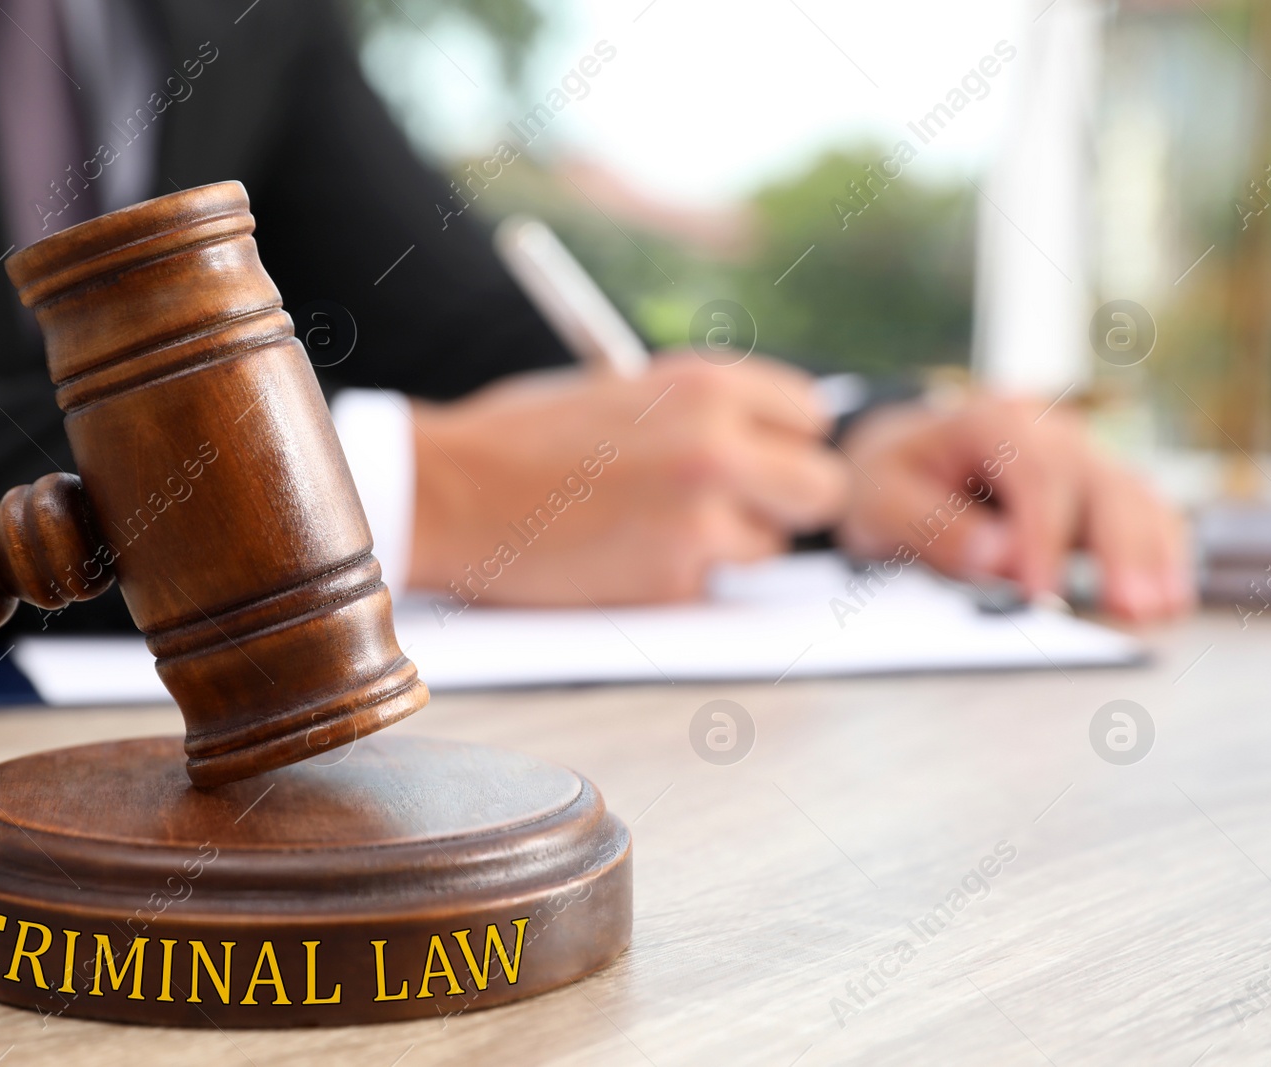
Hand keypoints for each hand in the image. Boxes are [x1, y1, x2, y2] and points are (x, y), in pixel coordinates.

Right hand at [406, 354, 848, 604]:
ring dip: (725, 548)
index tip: (756, 455)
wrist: (450, 490)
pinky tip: (616, 556)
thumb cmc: (523, 436)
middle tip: (740, 508)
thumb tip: (767, 442)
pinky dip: (672, 582)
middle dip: (785, 502)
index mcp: (707, 383)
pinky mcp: (671, 579)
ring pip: (767, 549)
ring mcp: (699, 518)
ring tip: (650, 528)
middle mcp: (718, 446)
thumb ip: (702, 410)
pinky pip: (706, 589)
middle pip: (820, 488)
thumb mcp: (625, 388)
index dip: (781, 441)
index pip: (809, 415)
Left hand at [836, 394, 1192, 620]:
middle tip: (1130, 608)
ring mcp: (1080, 459)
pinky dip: (1161, 553)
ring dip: (1152, 554)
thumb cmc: (889, 478)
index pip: (1036, 473)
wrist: (897, 459)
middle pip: (1101, 482)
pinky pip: (1143, 515)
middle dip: (1120, 547)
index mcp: (993, 420)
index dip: (1045, 535)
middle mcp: (1049, 431)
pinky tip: (1172, 596)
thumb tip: (1001, 560)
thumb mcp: (883, 499)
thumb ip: (936, 527)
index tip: (1042, 592)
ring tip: (1161, 610)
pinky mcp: (1096, 492)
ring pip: (1134, 496)